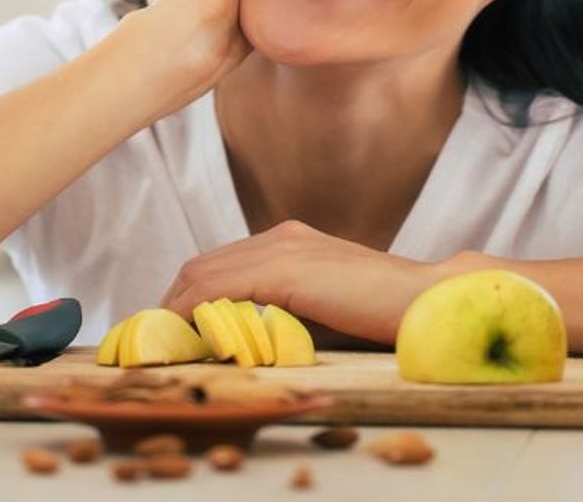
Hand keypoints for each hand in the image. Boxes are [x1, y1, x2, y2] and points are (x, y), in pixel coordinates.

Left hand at [159, 220, 452, 346]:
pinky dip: (193, 311)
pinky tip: (185, 335)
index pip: (219, 264)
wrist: (426, 300)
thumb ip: (282, 319)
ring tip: (162, 344)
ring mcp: (282, 248)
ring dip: (175, 310)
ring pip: (203, 274)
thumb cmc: (383, 315)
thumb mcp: (321, 314)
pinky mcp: (286, 270)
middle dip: (171, 302)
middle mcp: (281, 236)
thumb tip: (238, 343)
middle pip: (201, 266)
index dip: (187, 297)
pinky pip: (219, 288)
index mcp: (290, 242)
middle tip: (156, 341)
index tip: (172, 330)